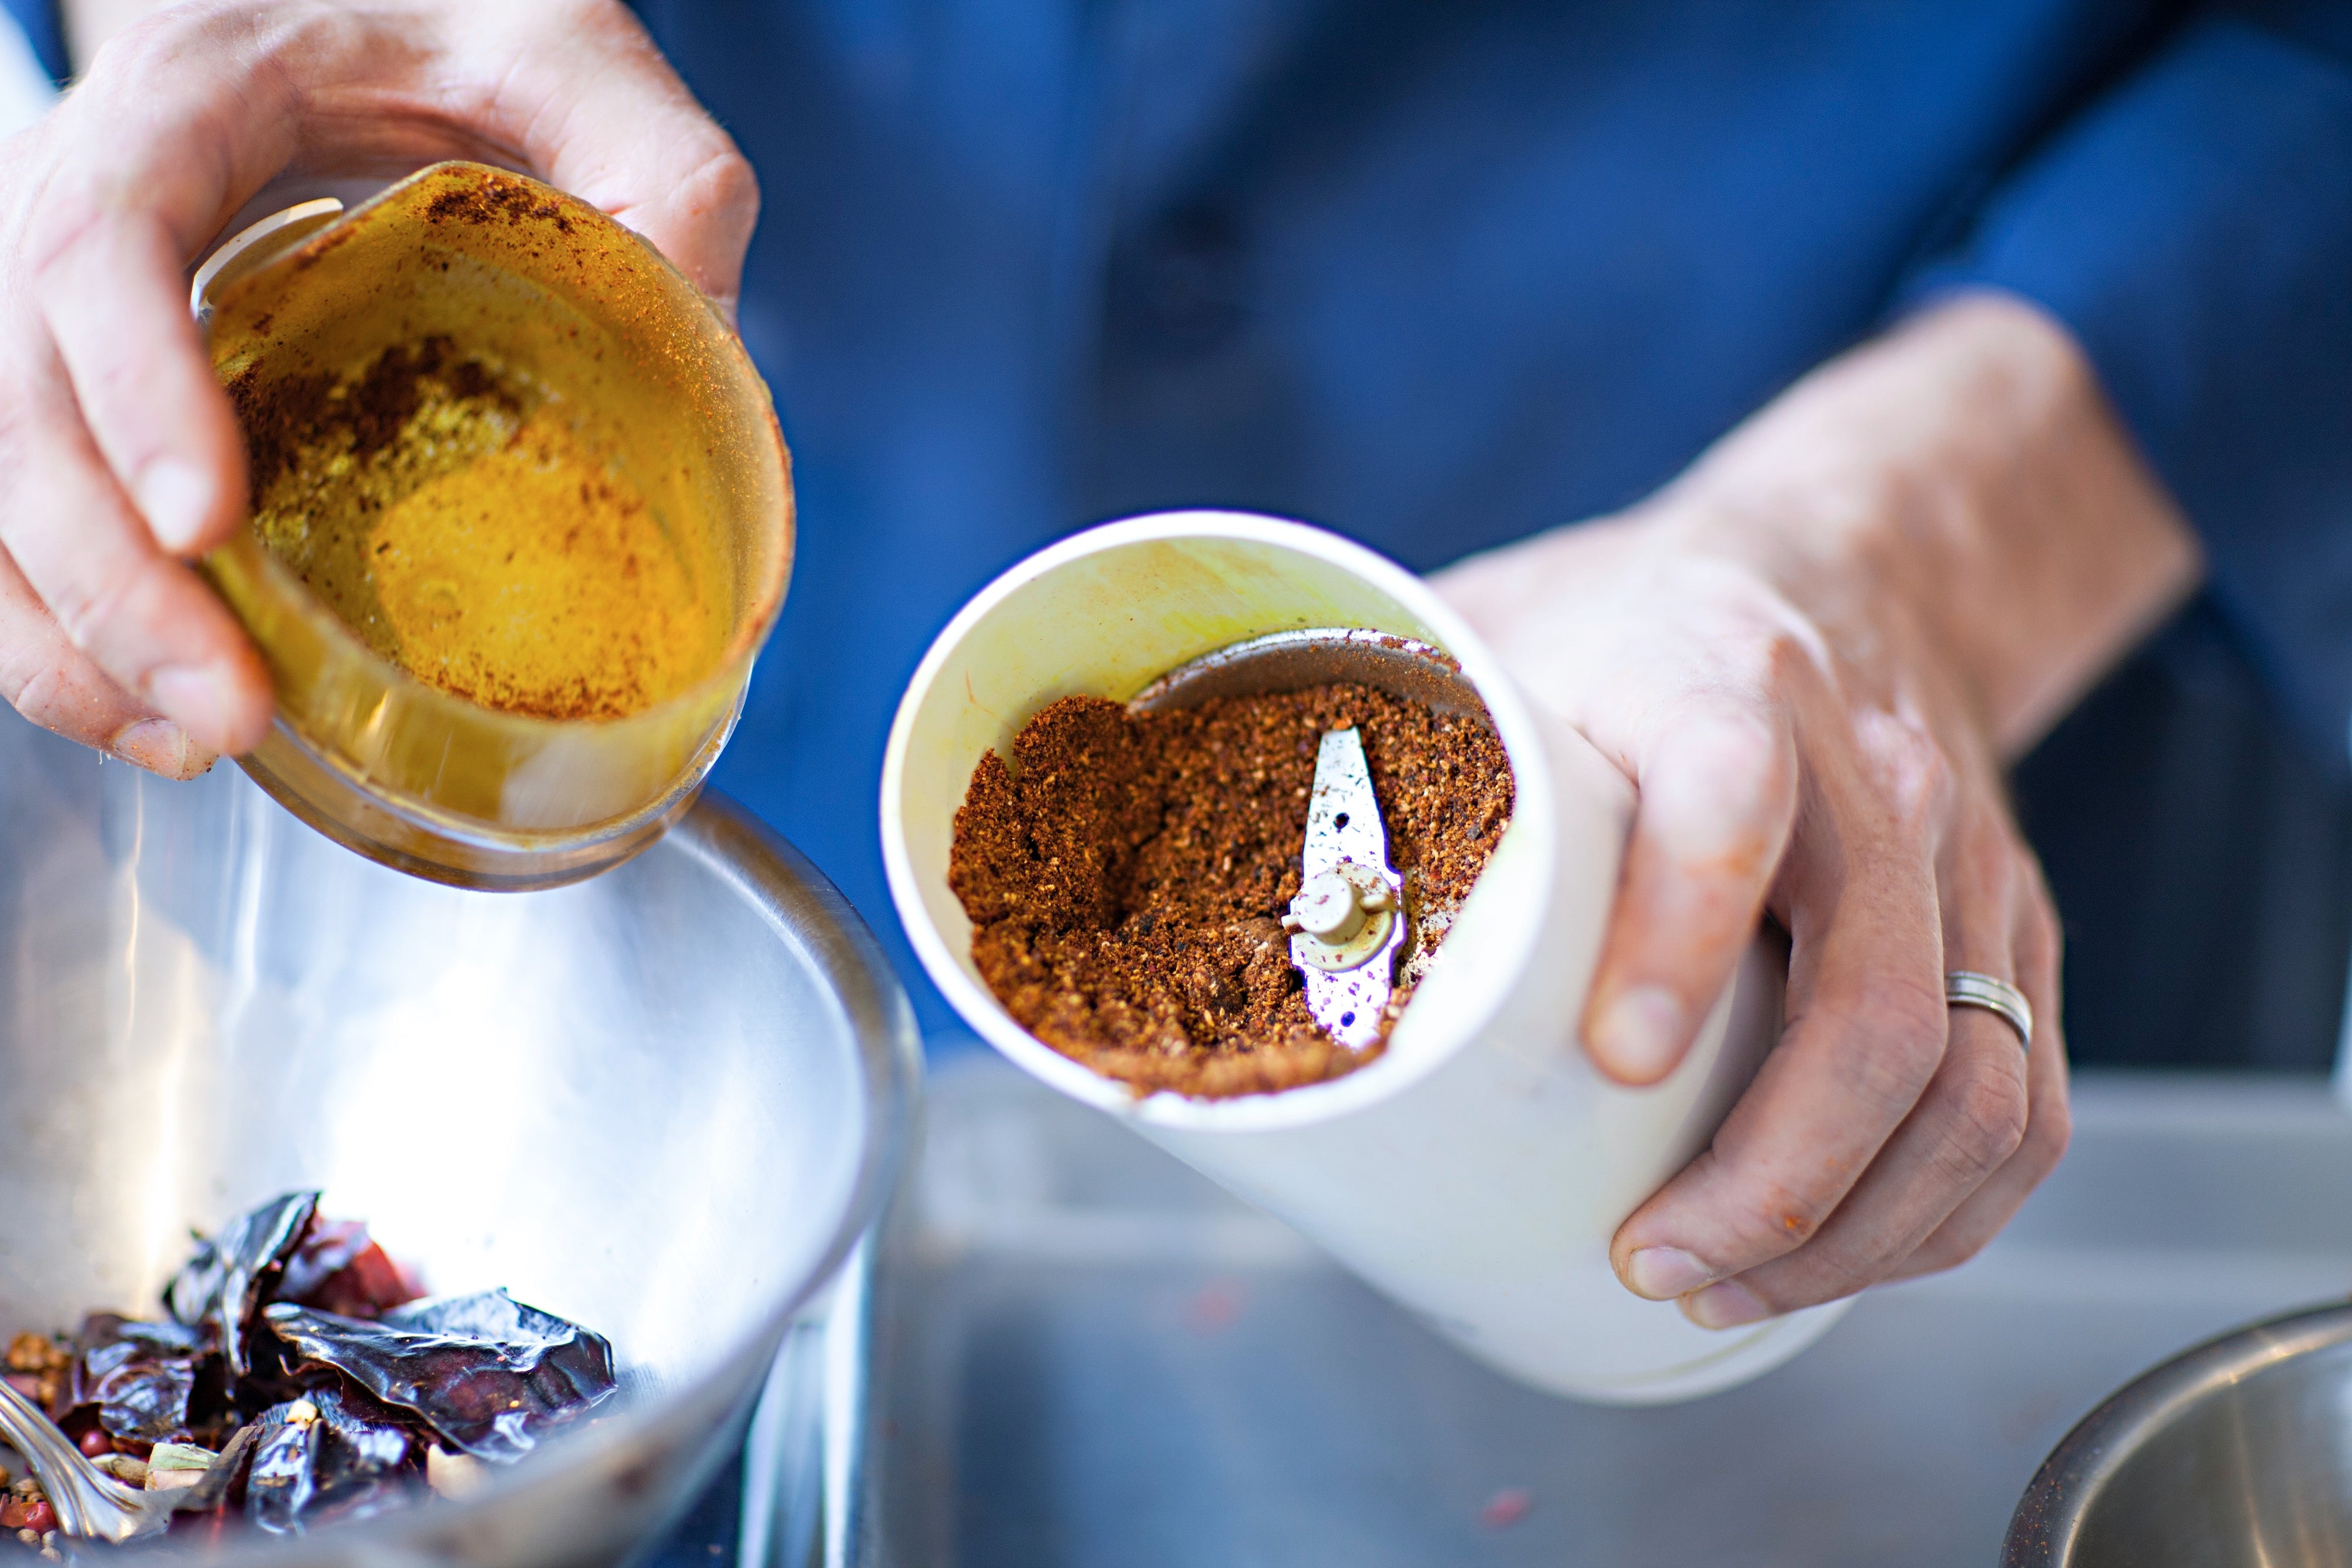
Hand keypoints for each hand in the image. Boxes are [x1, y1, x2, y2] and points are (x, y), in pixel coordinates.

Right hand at [0, 0, 755, 775]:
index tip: (213, 520)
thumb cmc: (461, 24)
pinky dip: (66, 625)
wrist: (364, 8)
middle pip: (17, 388)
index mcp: (194, 97)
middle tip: (220, 704)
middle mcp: (95, 194)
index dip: (133, 381)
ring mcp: (73, 300)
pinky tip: (153, 715)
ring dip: (64, 627)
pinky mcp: (100, 383)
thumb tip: (713, 341)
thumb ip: (661, 170)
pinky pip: (26, 508)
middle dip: (101, 567)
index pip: (105, 235)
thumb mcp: (575, 55)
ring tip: (188, 741)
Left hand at [1435, 293, 2200, 1325]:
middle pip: (1877, 996)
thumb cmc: (1637, 616)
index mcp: (1720, 677)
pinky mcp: (2011, 930)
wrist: (1856, 557)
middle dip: (1773, 1170)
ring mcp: (1963, 859)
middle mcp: (1872, 770)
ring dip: (1856, 1223)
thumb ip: (1365, 708)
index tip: (1615, 1060)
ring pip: (1973, 1080)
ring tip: (1721, 1286)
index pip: (1733, 798)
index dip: (1684, 933)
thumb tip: (1176, 834)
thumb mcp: (1500, 618)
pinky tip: (1836, 1260)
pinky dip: (1945, 1215)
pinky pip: (2025, 1101)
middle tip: (1649, 1257)